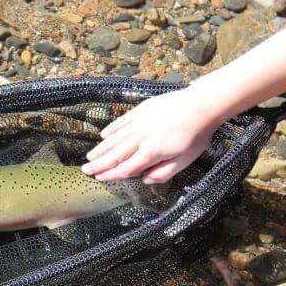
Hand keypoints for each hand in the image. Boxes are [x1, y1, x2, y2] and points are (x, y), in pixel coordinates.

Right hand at [81, 88, 221, 183]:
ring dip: (101, 149)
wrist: (200, 106)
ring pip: (115, 139)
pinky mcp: (140, 111)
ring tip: (90, 157)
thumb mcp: (184, 160)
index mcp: (150, 153)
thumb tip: (145, 179)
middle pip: (115, 154)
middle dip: (99, 164)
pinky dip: (111, 129)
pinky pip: (121, 122)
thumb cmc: (196, 136)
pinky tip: (103, 136)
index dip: (111, 174)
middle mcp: (140, 139)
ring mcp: (138, 123)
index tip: (99, 179)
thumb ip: (163, 172)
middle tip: (85, 170)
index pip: (125, 168)